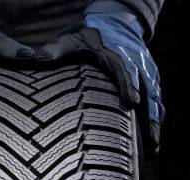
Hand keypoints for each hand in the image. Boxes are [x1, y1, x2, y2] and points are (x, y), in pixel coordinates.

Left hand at [39, 1, 163, 152]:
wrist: (114, 24)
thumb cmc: (88, 36)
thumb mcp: (70, 39)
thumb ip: (54, 50)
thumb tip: (33, 58)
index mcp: (117, 53)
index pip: (125, 69)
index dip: (129, 85)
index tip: (132, 103)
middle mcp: (137, 63)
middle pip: (147, 90)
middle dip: (150, 115)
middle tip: (151, 139)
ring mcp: (147, 74)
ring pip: (155, 99)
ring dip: (156, 123)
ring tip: (154, 147)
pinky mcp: (150, 82)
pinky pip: (156, 102)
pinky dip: (157, 120)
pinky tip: (153, 142)